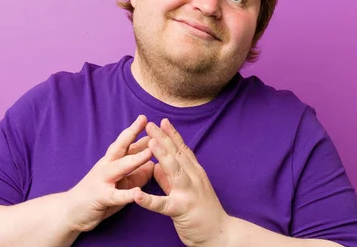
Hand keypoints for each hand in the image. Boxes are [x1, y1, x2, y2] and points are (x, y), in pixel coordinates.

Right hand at [64, 115, 153, 231]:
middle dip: (133, 134)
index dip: (137, 131)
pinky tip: (137, 192)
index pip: (125, 143)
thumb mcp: (120, 183)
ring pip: (120, 167)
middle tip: (147, 122)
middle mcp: (106, 166)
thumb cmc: (98, 195)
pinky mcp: (101, 197)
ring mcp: (102, 180)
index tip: (149, 119)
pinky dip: (127, 194)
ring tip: (149, 153)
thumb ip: (137, 175)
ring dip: (135, 159)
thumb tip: (154, 165)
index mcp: (111, 161)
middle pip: (120, 147)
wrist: (70, 211)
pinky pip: (116, 195)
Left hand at [134, 119, 230, 246]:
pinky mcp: (181, 210)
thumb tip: (156, 166)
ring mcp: (189, 193)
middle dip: (163, 138)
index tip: (163, 121)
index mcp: (195, 173)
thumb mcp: (189, 190)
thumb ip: (170, 178)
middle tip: (150, 125)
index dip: (172, 135)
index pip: (182, 150)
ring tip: (149, 144)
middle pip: (177, 155)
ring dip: (162, 156)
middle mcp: (194, 178)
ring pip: (174, 171)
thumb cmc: (204, 212)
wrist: (220, 234)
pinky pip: (163, 205)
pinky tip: (136, 195)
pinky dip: (149, 200)